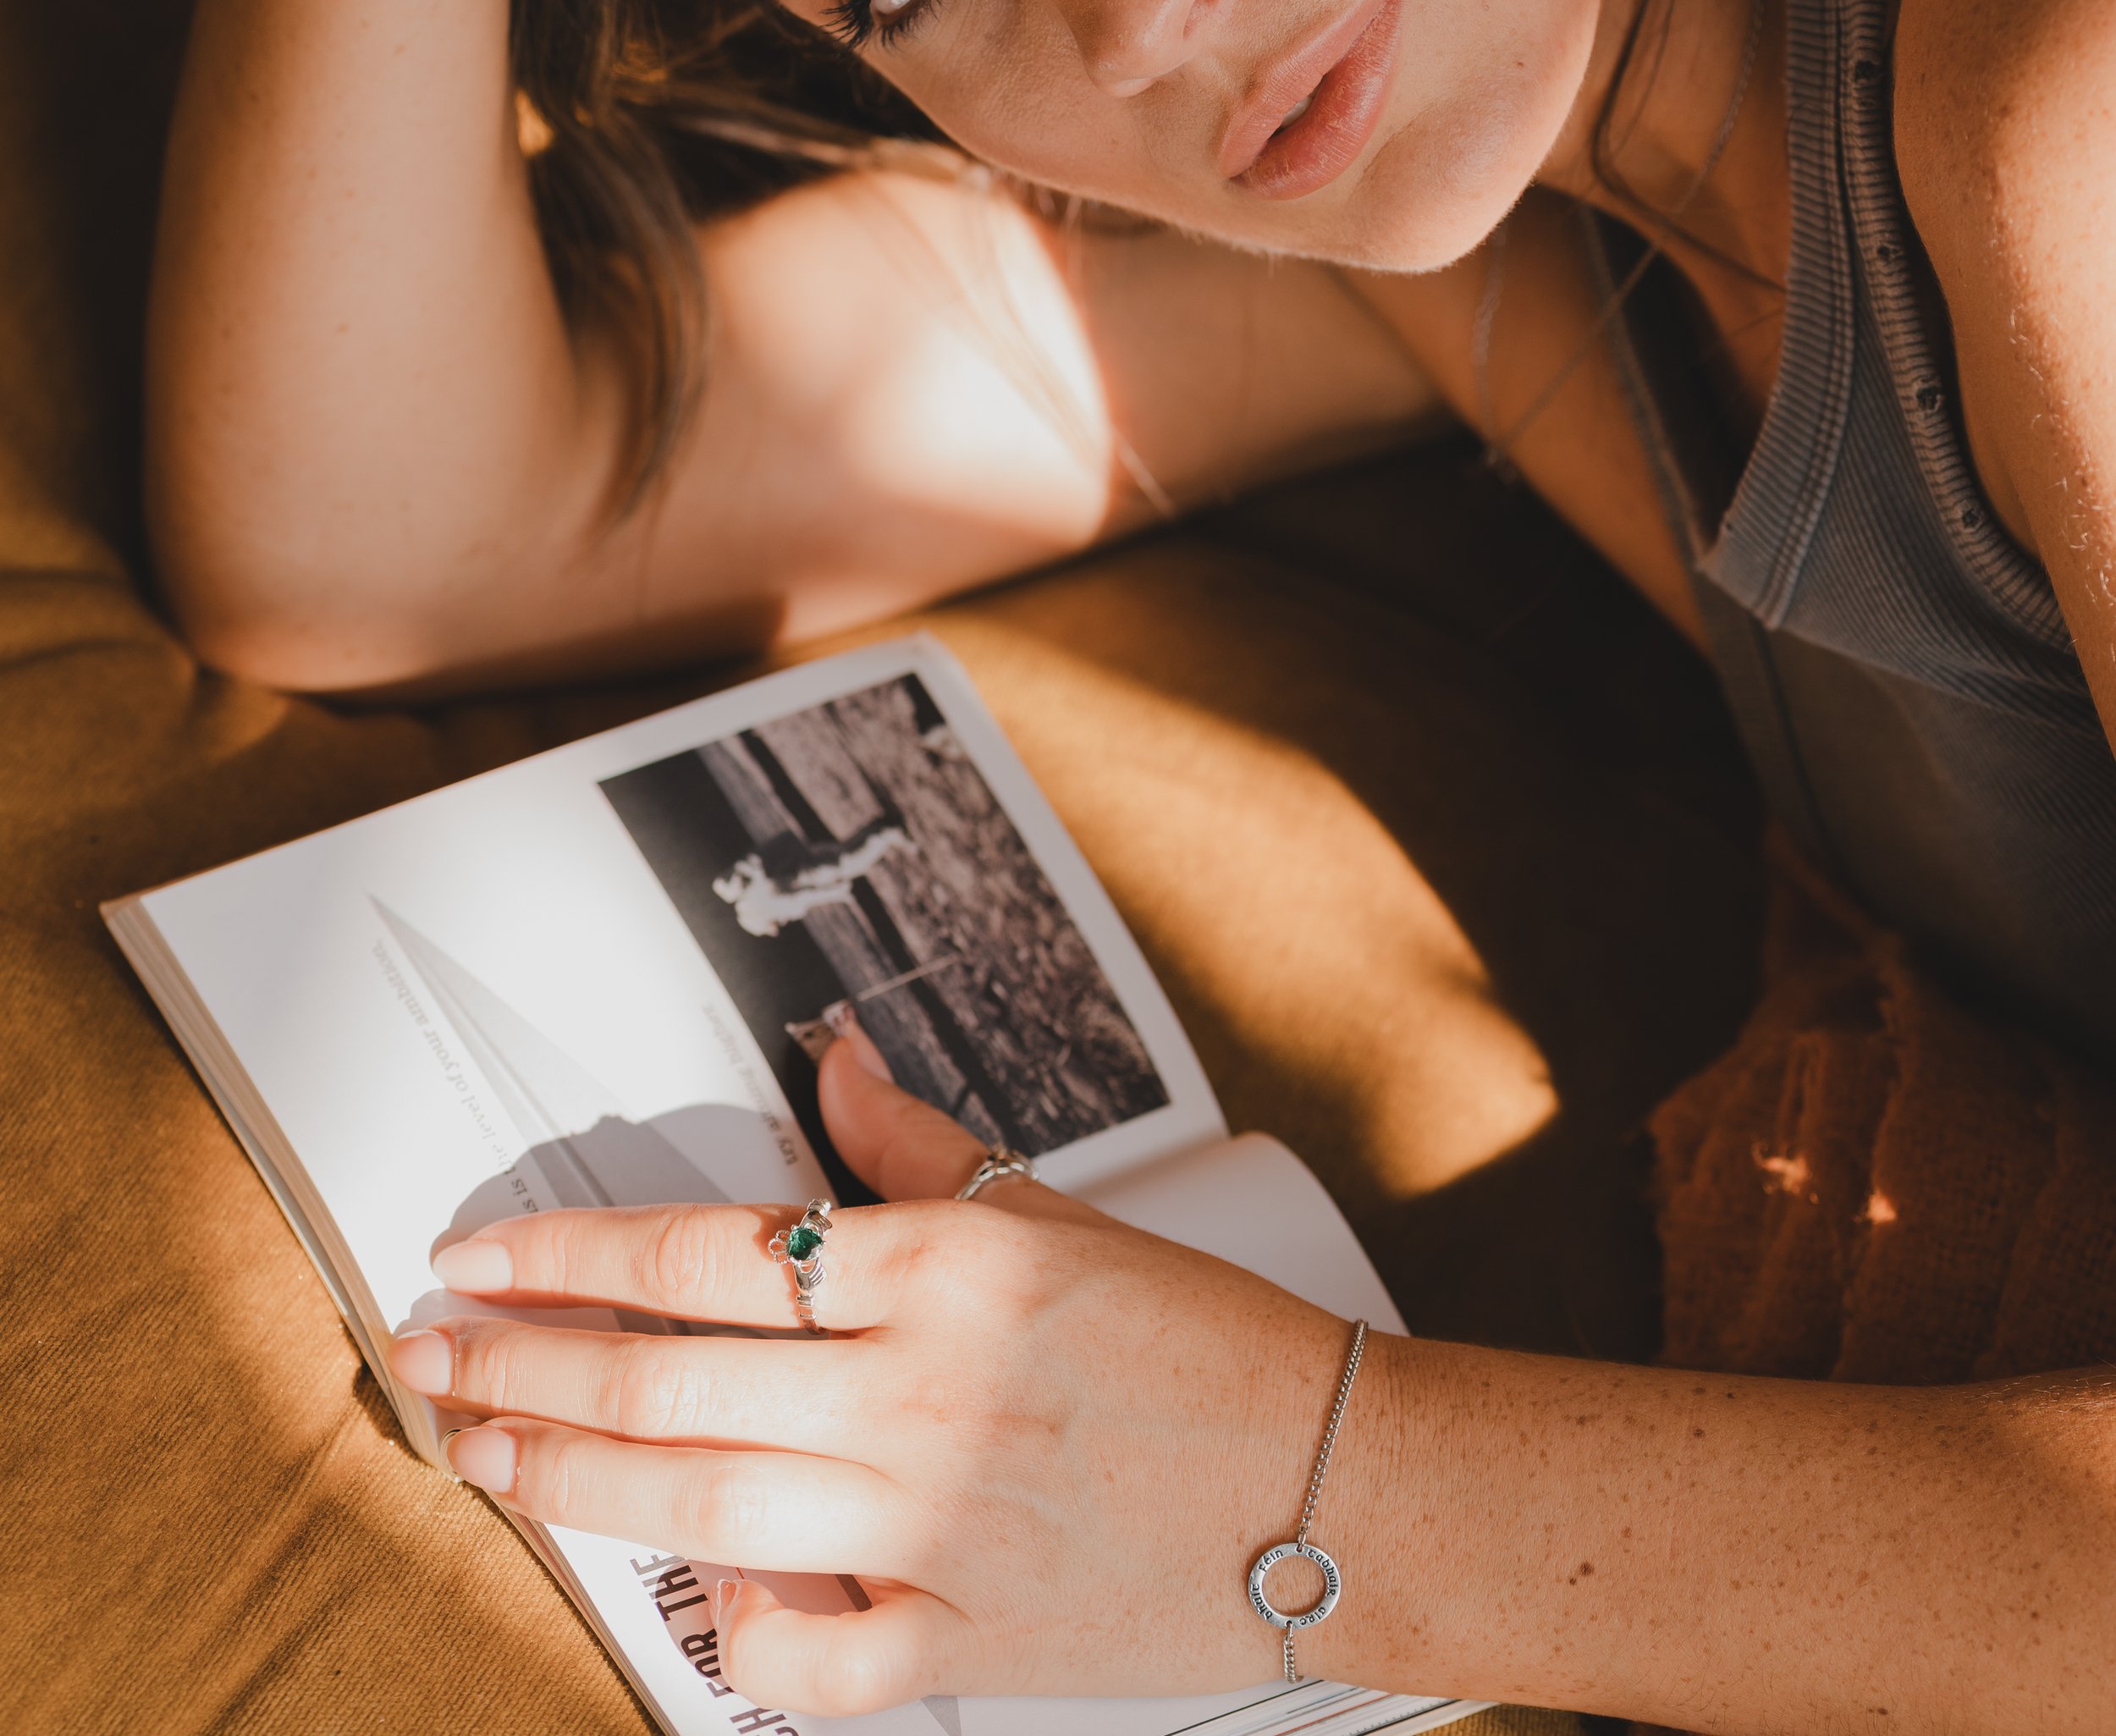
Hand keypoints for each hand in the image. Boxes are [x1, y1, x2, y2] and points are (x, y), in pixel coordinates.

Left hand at [390, 1028, 1355, 1713]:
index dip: (571, 1252)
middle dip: (524, 1367)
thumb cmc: (1205, 1339)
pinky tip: (685, 1599)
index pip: (709, 1250)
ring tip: (482, 1455)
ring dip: (567, 1480)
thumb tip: (830, 1061)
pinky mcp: (967, 1638)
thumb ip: (923, 1145)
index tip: (482, 1253)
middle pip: (669, 1380)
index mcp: (947, 1269)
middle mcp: (923, 1392)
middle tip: (431, 1356)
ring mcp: (937, 1525)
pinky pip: (811, 1660)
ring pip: (699, 1508)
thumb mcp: (1064, 1212)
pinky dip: (737, 1637)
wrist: (1338, 1485)